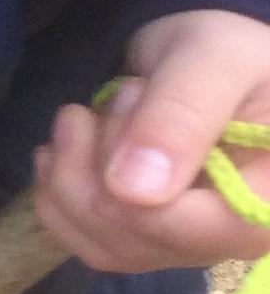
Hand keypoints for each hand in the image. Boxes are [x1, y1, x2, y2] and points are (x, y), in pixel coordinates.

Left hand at [32, 10, 269, 272]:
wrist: (204, 55)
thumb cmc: (227, 49)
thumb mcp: (214, 59)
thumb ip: (181, 115)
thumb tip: (135, 193)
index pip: (198, 232)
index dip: (138, 186)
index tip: (132, 98)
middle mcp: (237, 237)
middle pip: (137, 240)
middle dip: (102, 160)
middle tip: (123, 92)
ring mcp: (188, 244)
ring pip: (102, 245)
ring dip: (72, 174)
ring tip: (90, 114)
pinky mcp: (147, 239)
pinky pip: (84, 241)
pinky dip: (57, 192)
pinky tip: (63, 148)